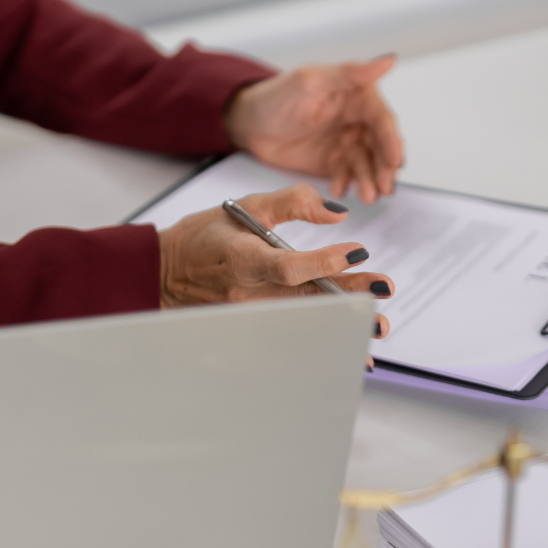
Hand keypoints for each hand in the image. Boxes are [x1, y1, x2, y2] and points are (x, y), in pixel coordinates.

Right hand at [158, 184, 393, 346]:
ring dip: (338, 327)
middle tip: (382, 298)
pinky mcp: (246, 328)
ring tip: (373, 332)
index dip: (325, 263)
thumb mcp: (246, 205)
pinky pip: (287, 335)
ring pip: (300, 323)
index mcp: (243, 257)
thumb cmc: (205, 235)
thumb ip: (293, 202)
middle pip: (303, 300)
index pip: (288, 267)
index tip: (358, 253)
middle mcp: (245, 292)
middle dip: (346, 299)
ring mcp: (245, 316)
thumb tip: (338, 214)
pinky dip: (316, 339)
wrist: (165, 272)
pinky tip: (343, 345)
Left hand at [225, 56, 403, 203]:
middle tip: (383, 188)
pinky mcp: (334, 162)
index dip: (391, 141)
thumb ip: (349, 73)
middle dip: (384, 168)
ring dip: (370, 180)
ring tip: (367, 196)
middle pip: (380, 146)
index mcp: (357, 95)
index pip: (382, 120)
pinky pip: (348, 176)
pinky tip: (340, 190)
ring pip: (367, 164)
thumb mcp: (310, 81)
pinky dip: (348, 184)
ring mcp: (346, 142)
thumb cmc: (275, 96)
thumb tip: (388, 60)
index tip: (395, 162)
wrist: (248, 124)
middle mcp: (357, 119)